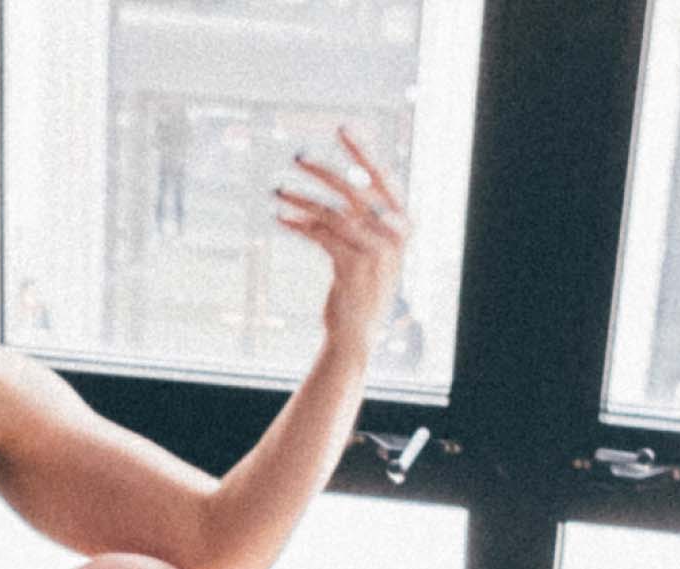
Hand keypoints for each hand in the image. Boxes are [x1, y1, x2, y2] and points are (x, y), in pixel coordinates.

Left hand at [275, 130, 408, 361]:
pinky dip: (298, 225)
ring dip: (301, 198)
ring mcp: (376, 252)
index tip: (343, 127)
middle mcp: (394, 235)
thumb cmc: (360, 283)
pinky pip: (321, 236)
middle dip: (323, 169)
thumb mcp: (364, 244)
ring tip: (276, 189)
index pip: (383, 178)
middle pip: (354, 190)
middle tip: (297, 155)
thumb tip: (326, 178)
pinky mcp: (353, 268)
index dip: (363, 151)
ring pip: (332, 212)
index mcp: (403, 223)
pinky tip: (280, 218)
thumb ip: (354, 214)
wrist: (357, 331)